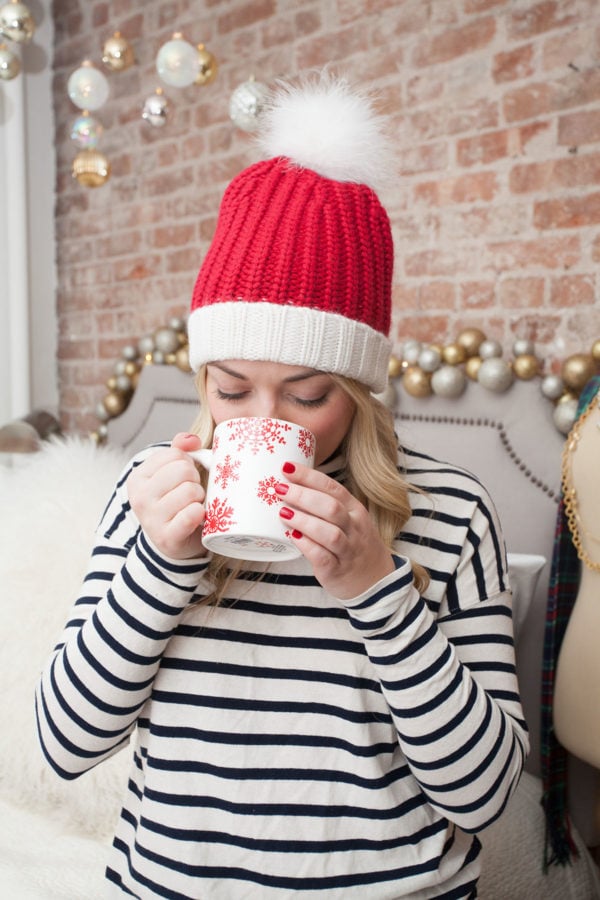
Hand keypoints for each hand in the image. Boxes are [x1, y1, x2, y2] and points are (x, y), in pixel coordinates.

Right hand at [127, 432, 206, 559]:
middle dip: (195, 479)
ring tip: (193, 505)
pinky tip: (197, 517)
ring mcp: (151, 518)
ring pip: (191, 490)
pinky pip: (192, 513)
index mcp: (138, 477)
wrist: (172, 542)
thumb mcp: (171, 474)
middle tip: (191, 493)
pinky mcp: (167, 537)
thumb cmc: (174, 502)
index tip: (183, 478)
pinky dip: (200, 513)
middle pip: (184, 470)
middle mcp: (140, 497)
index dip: (188, 463)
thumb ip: (179, 450)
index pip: (175, 454)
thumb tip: (190, 440)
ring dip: (200, 497)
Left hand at [276, 463, 394, 599]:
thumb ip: (325, 505)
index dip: (309, 477)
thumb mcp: (348, 519)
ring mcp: (348, 550)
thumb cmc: (352, 544)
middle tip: (279, 489)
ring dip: (304, 521)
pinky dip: (307, 547)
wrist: (375, 580)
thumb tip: (289, 486)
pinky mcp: (337, 570)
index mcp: (355, 510)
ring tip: (283, 513)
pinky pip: (323, 557)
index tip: (287, 468)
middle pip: (331, 508)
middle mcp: (354, 528)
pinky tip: (293, 538)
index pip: (332, 488)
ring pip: (329, 533)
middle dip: (303, 496)